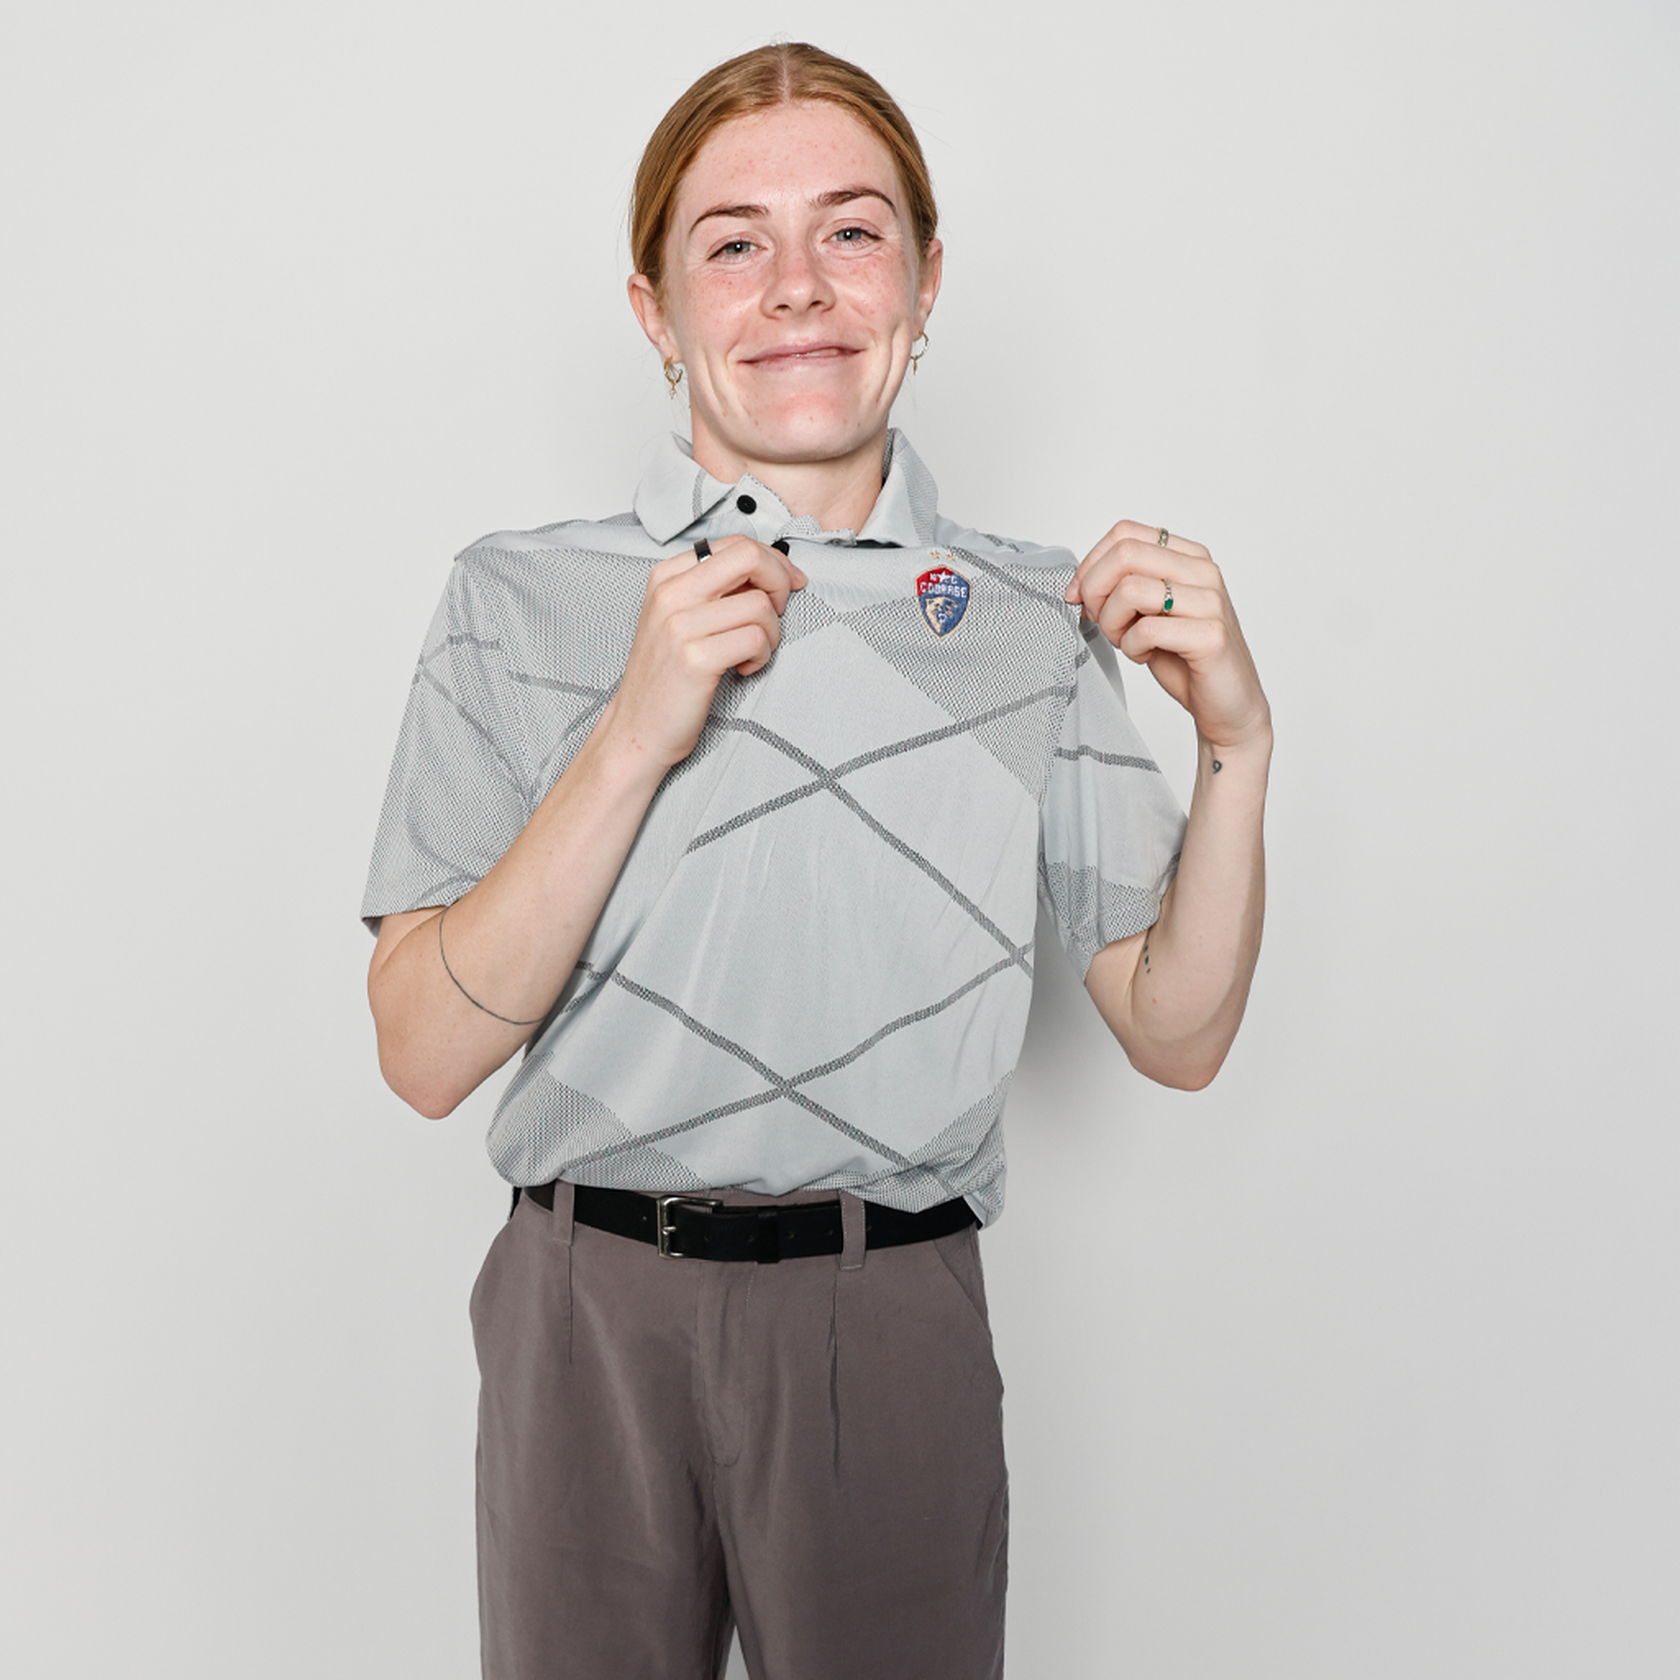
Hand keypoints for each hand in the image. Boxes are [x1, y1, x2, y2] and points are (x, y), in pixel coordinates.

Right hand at [605, 534, 806, 769]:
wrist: (638, 727)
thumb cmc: (666, 675)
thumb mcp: (678, 618)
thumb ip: (714, 589)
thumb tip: (769, 570)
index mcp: (667, 577)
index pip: (735, 544)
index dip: (772, 561)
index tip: (786, 584)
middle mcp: (670, 594)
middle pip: (749, 558)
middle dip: (781, 581)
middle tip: (779, 610)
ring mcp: (680, 625)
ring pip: (760, 605)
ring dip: (771, 632)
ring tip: (753, 652)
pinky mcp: (695, 659)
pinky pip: (756, 639)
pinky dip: (762, 656)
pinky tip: (744, 668)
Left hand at [1065, 521, 1268, 753]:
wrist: (1227, 703)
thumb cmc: (1185, 659)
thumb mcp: (1146, 614)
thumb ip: (1120, 590)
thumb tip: (1078, 587)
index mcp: (1188, 557)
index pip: (1125, 533)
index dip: (1090, 564)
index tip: (1078, 596)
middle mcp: (1203, 572)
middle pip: (1125, 554)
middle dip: (1095, 590)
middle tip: (1099, 620)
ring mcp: (1210, 601)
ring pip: (1130, 590)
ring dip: (1112, 622)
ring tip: (1125, 641)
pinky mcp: (1210, 635)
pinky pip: (1146, 629)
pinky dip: (1131, 647)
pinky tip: (1144, 655)